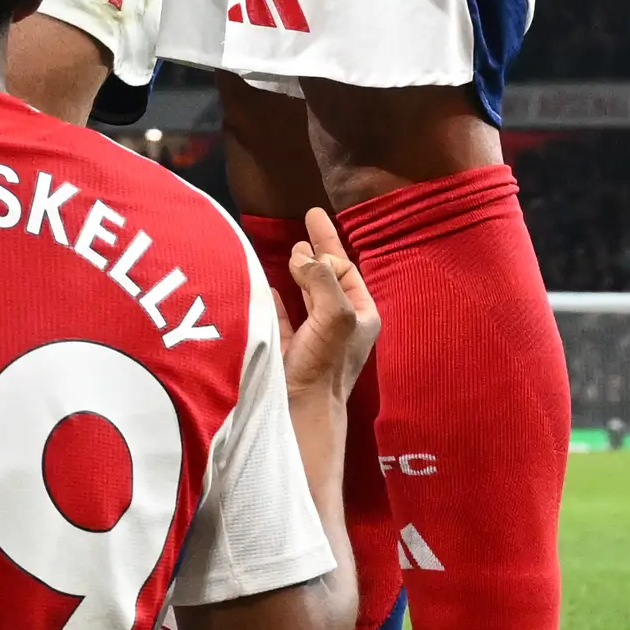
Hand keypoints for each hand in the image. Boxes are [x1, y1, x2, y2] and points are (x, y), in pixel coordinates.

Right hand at [279, 210, 380, 409]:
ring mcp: (314, 337)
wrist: (300, 412)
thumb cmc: (324, 363)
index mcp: (360, 315)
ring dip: (297, 271)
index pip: (346, 269)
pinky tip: (268, 287)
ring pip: (307, 294)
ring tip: (289, 251)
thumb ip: (322, 277)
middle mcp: (340, 324)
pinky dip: (277, 298)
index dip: (327, 250)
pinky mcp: (290, 350)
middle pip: (329, 277)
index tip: (307, 235)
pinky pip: (283, 316)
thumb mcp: (335, 313)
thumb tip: (302, 255)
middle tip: (310, 217)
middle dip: (319, 250)